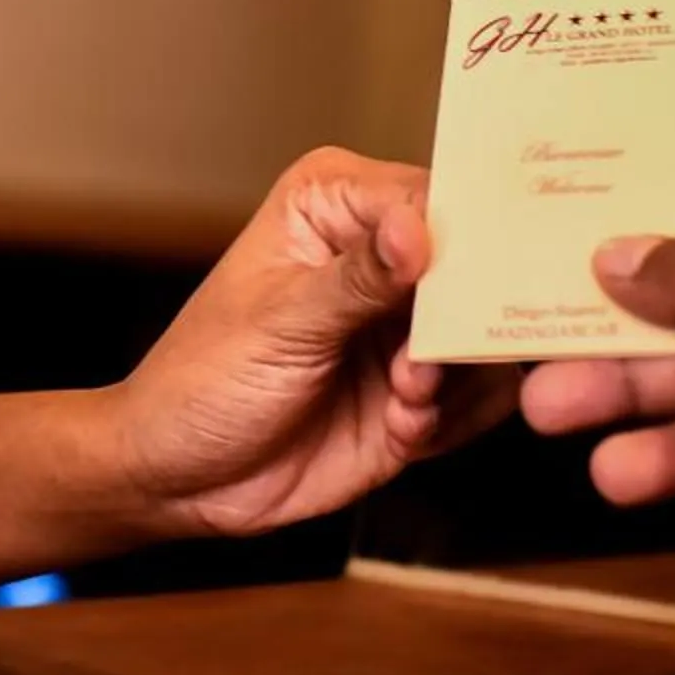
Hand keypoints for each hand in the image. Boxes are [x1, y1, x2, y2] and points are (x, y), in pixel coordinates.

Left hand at [113, 147, 517, 537]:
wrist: (184, 476)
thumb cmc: (203, 377)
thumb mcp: (278, 324)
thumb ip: (358, 280)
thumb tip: (416, 230)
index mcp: (334, 204)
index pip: (432, 197)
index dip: (468, 238)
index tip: (475, 284)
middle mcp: (382, 254)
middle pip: (479, 265)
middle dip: (466, 322)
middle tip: (423, 361)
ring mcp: (406, 323)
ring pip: (490, 336)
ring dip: (454, 377)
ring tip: (401, 397)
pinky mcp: (423, 388)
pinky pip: (482, 398)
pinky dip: (451, 419)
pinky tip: (396, 429)